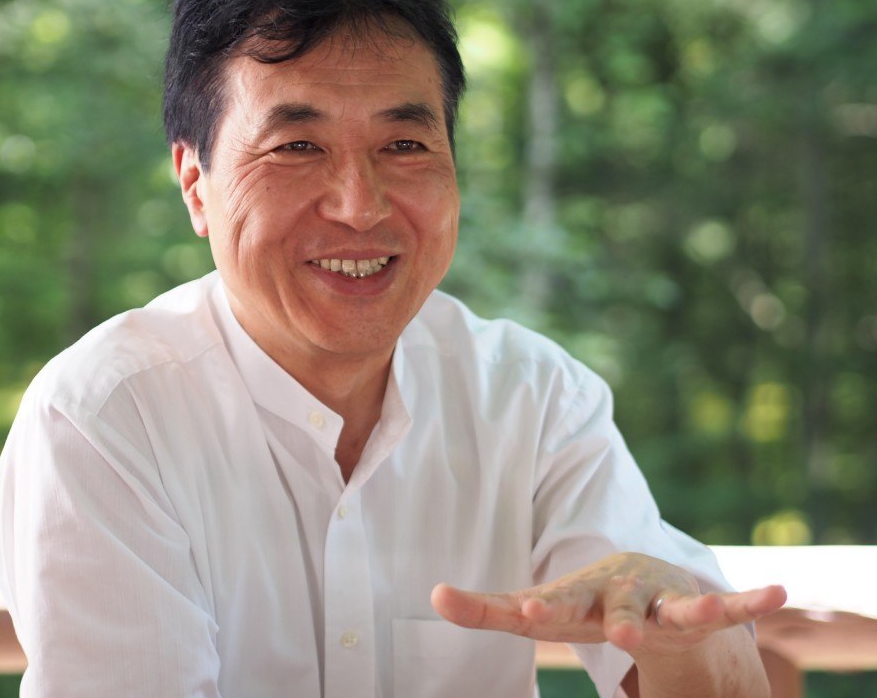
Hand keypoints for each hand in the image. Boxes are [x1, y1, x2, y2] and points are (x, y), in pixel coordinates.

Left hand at [430, 552, 786, 656]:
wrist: (645, 576)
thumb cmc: (581, 601)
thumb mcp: (539, 607)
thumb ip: (487, 606)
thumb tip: (430, 596)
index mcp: (575, 597)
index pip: (550, 605)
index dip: (536, 610)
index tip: (517, 613)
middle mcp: (616, 594)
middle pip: (606, 607)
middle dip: (601, 617)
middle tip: (601, 630)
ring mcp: (658, 600)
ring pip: (668, 612)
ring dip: (670, 619)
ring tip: (650, 632)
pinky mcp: (697, 608)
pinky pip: (725, 609)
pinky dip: (749, 601)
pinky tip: (777, 592)